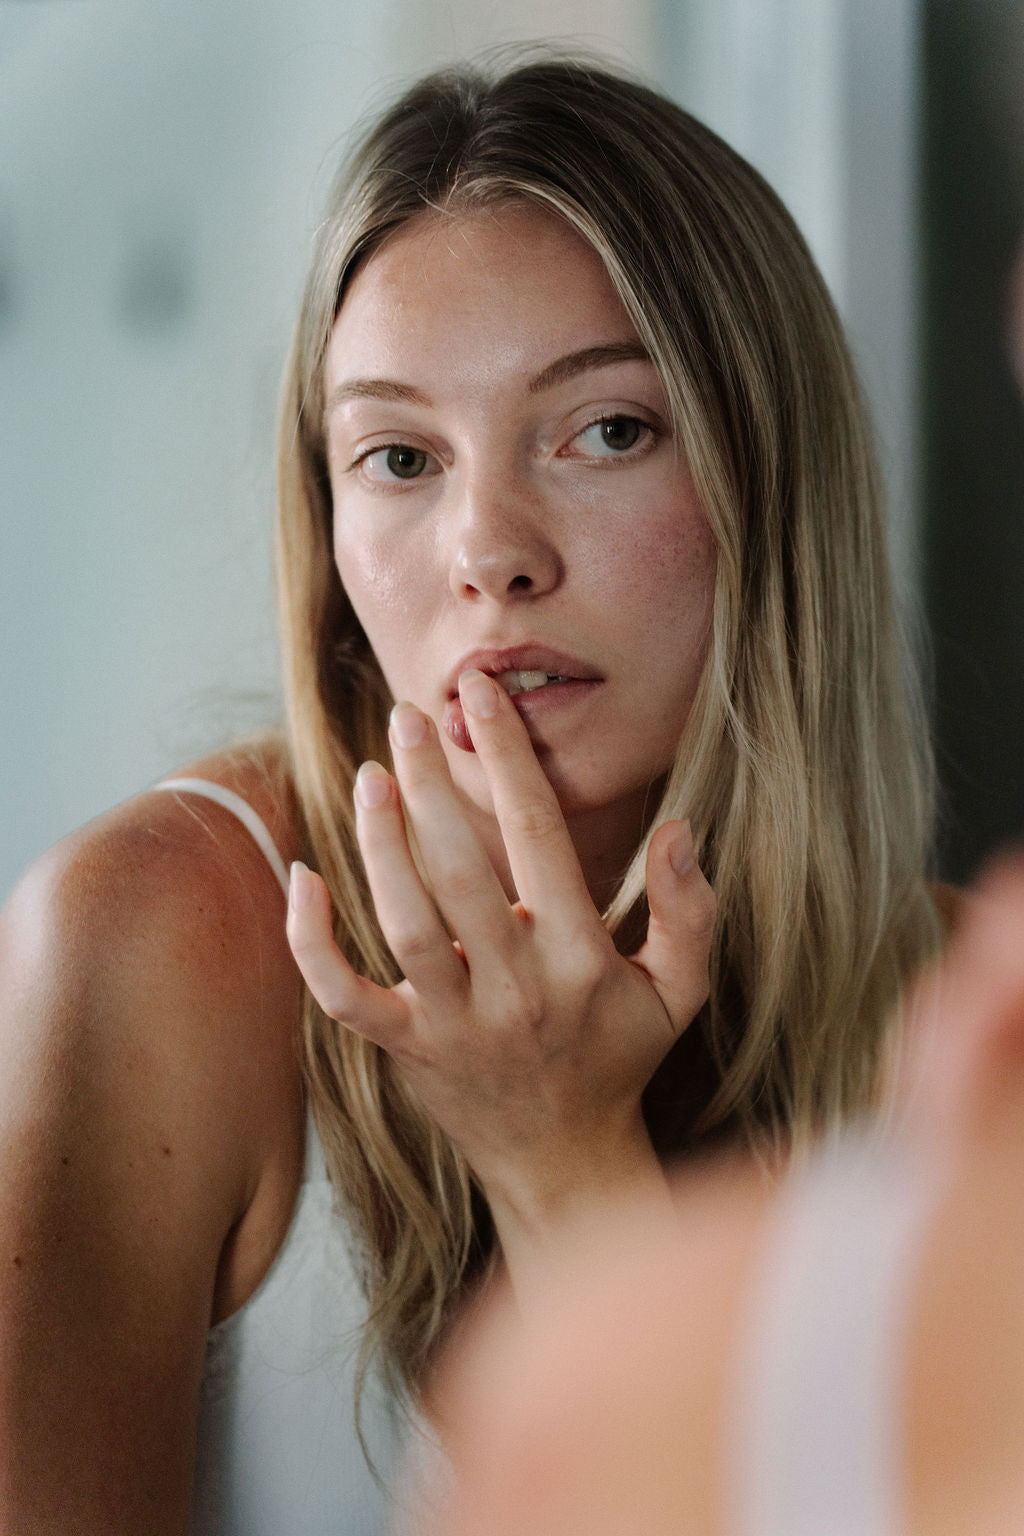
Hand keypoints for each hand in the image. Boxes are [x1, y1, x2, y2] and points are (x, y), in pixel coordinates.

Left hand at [286, 669, 715, 1229]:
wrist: (564, 1163)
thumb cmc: (619, 1058)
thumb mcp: (679, 991)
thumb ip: (689, 911)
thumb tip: (680, 828)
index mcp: (580, 959)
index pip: (538, 837)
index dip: (509, 757)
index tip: (481, 694)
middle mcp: (515, 988)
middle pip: (459, 870)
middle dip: (430, 784)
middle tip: (407, 718)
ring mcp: (453, 1025)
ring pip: (404, 922)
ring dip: (380, 844)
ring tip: (369, 775)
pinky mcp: (406, 1051)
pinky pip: (345, 997)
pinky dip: (315, 942)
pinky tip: (304, 877)